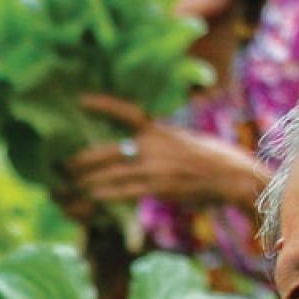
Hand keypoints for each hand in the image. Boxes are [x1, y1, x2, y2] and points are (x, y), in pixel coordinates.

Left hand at [65, 94, 268, 208]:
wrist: (233, 176)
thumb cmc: (213, 159)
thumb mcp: (184, 139)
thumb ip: (161, 141)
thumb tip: (142, 144)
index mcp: (159, 130)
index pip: (127, 112)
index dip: (103, 105)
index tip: (82, 100)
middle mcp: (154, 145)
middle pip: (106, 150)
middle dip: (81, 160)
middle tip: (64, 166)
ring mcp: (155, 166)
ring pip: (110, 174)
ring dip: (87, 182)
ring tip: (71, 186)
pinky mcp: (159, 187)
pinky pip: (123, 192)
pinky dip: (104, 195)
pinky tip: (91, 198)